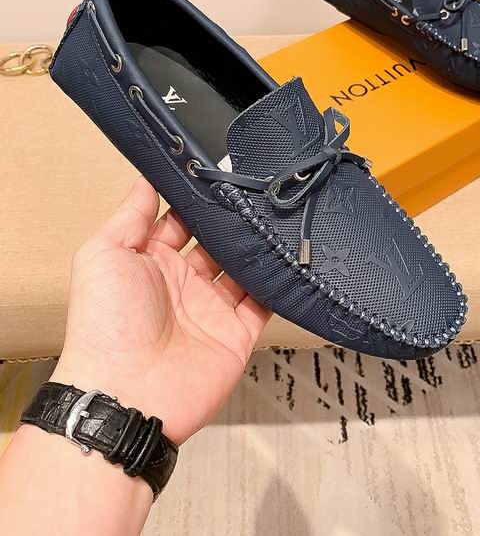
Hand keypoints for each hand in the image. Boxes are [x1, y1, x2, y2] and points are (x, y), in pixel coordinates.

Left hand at [52, 177, 270, 444]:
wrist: (127, 393)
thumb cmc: (105, 323)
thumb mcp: (103, 255)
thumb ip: (129, 216)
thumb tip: (146, 177)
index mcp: (150, 262)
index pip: (180, 222)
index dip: (197, 201)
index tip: (218, 175)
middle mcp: (183, 283)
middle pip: (216, 243)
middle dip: (232, 220)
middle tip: (256, 191)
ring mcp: (212, 309)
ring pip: (243, 269)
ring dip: (256, 247)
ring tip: (277, 216)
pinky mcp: (236, 334)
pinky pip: (263, 304)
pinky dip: (276, 284)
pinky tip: (288, 257)